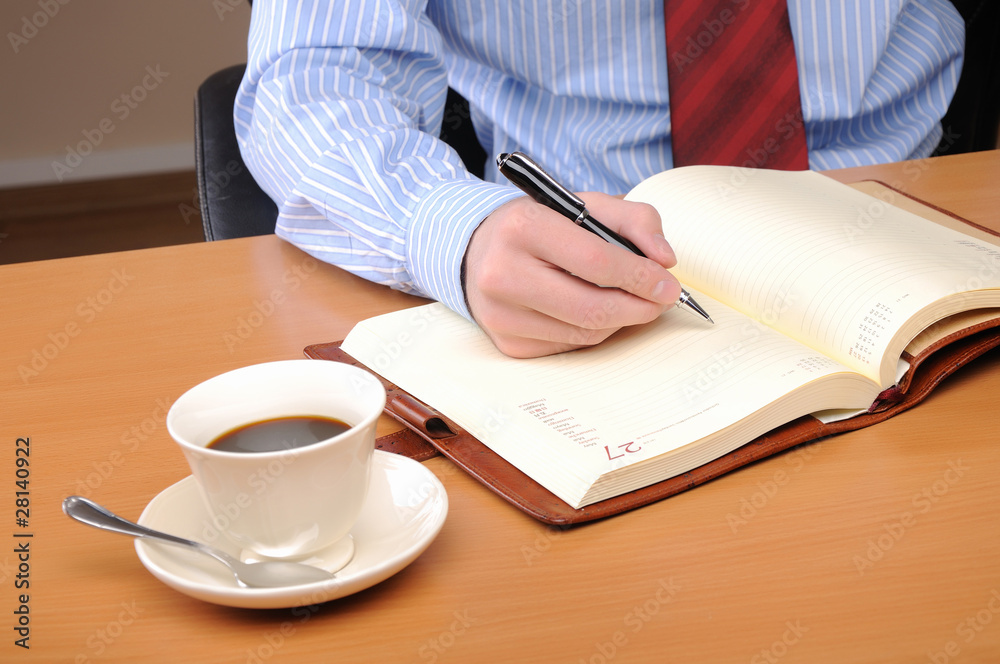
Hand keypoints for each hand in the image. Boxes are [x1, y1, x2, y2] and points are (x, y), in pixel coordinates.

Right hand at [462, 192, 681, 356]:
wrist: (479, 250)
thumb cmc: (541, 225)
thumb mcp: (585, 205)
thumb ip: (634, 221)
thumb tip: (665, 261)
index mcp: (523, 227)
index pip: (596, 262)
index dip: (640, 277)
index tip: (669, 284)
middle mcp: (502, 274)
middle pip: (592, 308)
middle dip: (640, 308)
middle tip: (662, 301)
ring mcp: (501, 315)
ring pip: (584, 334)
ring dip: (621, 321)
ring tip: (634, 303)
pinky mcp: (507, 343)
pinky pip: (568, 346)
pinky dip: (594, 332)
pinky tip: (597, 312)